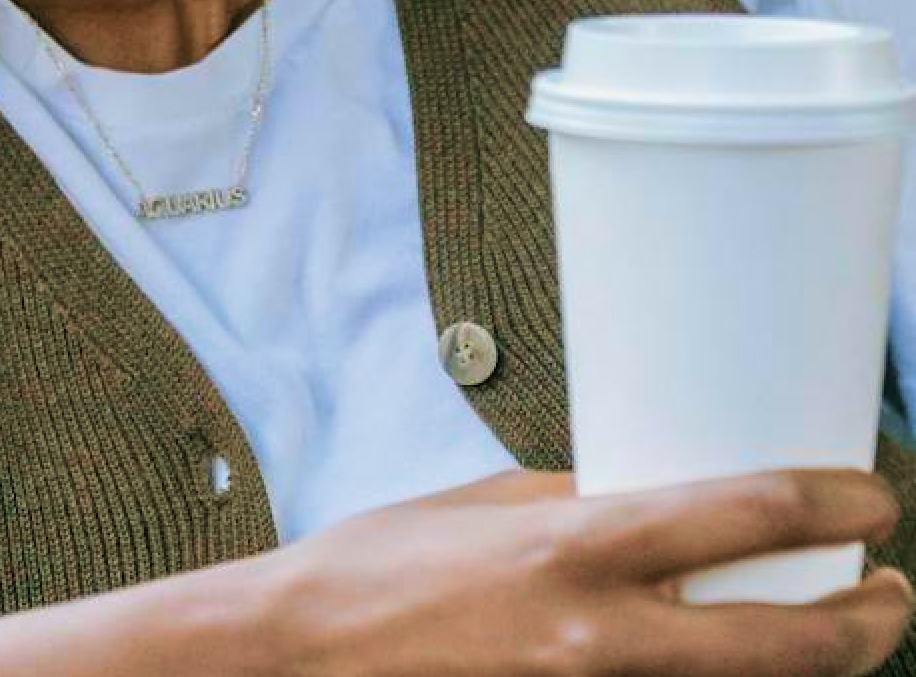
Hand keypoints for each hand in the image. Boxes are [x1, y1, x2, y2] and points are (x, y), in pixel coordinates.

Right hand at [187, 466, 913, 676]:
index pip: (748, 513)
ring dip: (804, 667)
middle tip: (891, 597)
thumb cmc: (377, 572)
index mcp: (576, 549)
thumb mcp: (483, 509)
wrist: (302, 657)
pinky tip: (722, 668)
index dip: (835, 504)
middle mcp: (602, 638)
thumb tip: (642, 504)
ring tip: (826, 638)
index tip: (871, 498)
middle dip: (870, 625)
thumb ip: (575, 510)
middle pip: (791, 646)